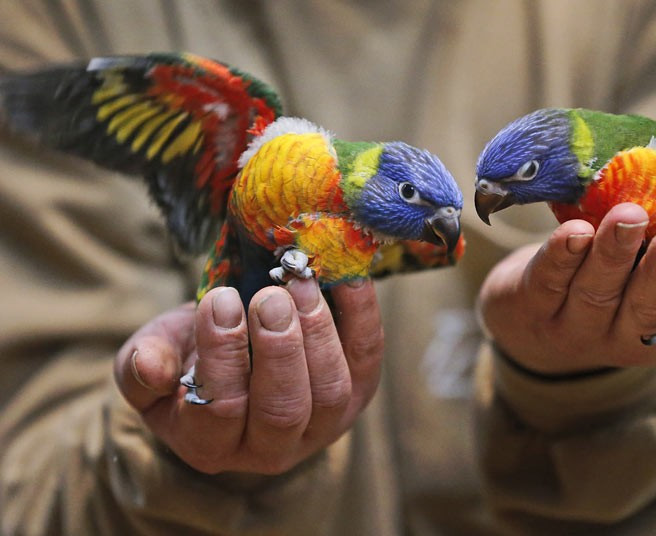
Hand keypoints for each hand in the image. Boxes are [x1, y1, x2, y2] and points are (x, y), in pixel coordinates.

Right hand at [114, 279, 383, 474]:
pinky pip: (367, 358)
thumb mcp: (151, 359)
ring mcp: (321, 425)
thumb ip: (142, 368)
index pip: (218, 410)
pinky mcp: (357, 394)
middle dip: (279, 349)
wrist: (233, 351)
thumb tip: (150, 367)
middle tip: (271, 297)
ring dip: (319, 333)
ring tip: (301, 283)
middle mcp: (270, 448)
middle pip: (283, 410)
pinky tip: (347, 277)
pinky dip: (362, 316)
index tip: (219, 299)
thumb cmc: (186, 356)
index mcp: (210, 443)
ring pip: (331, 392)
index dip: (221, 355)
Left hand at [478, 203, 655, 374]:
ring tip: (629, 216)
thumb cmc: (622, 288)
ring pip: (598, 293)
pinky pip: (547, 282)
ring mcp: (576, 327)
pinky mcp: (530, 307)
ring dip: (614, 254)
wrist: (534, 320)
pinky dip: (560, 256)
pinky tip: (574, 231)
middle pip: (652, 310)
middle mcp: (628, 339)